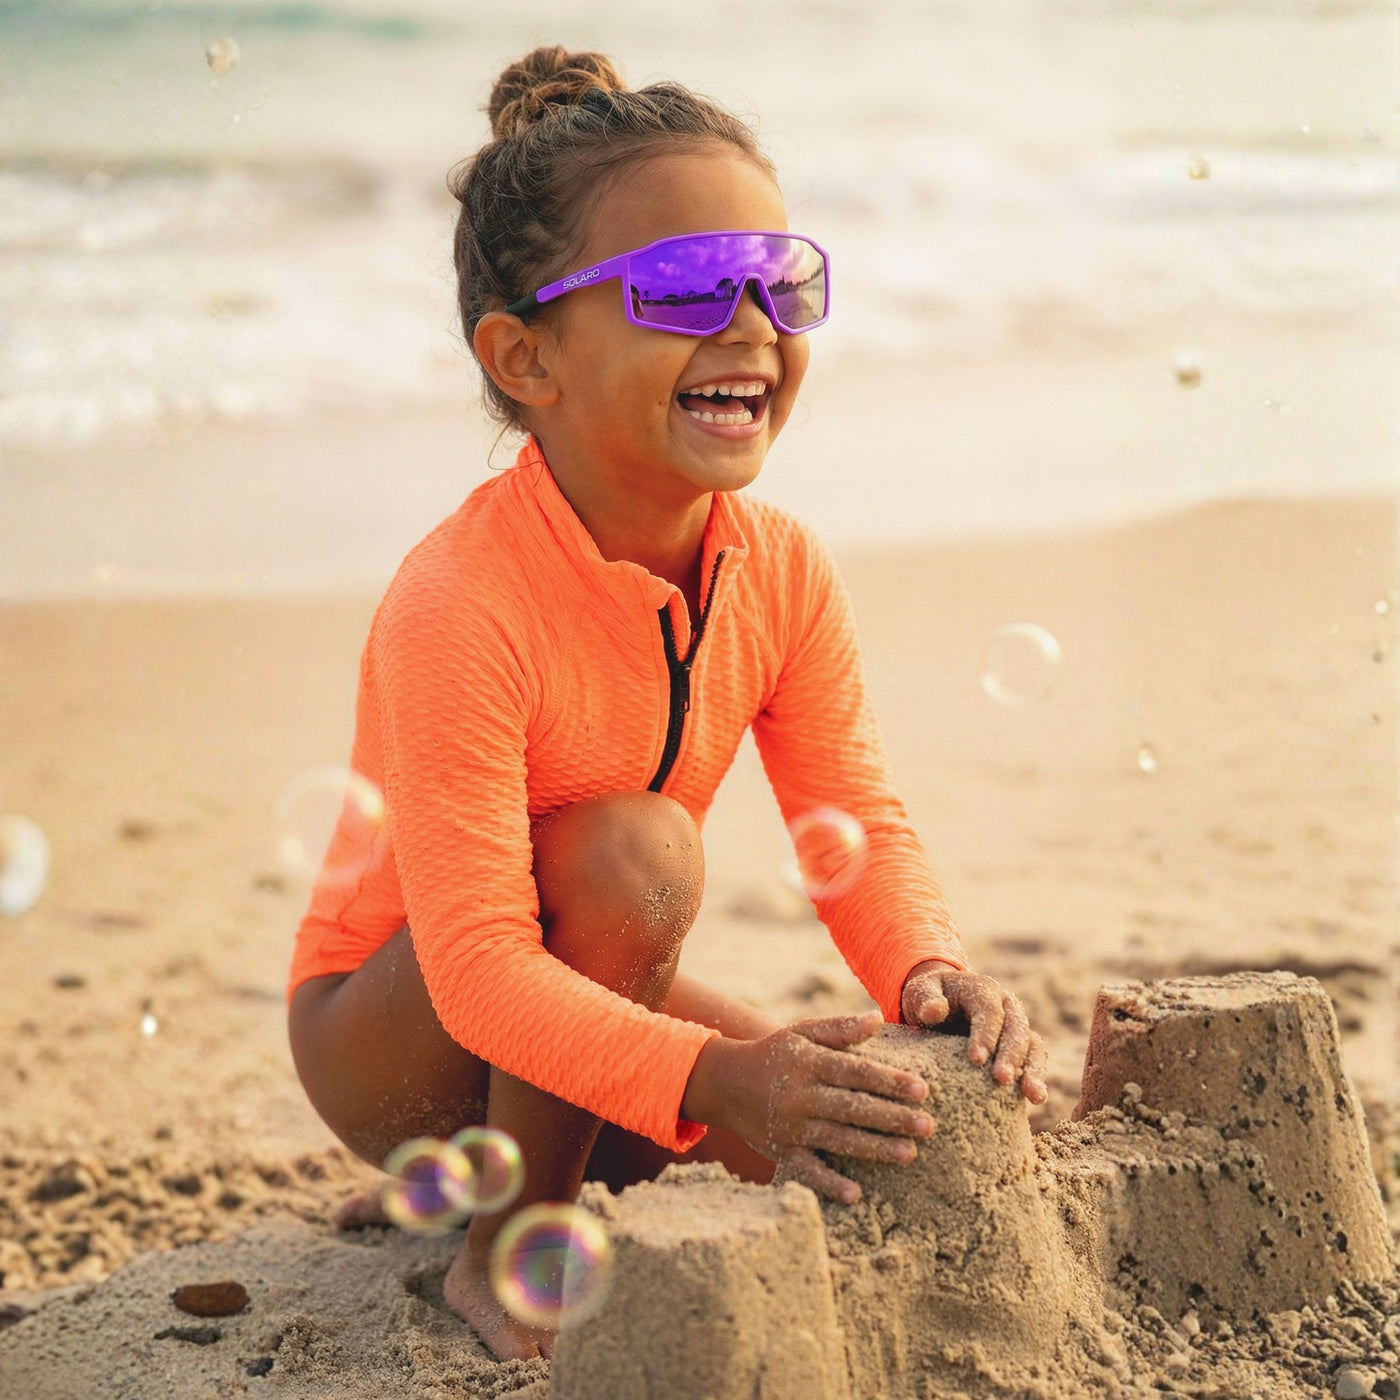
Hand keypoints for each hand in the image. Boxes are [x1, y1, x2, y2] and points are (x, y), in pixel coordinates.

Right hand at [684, 1012, 933, 1204]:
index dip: (889, 1081)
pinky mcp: (781, 1151)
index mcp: (809, 1063)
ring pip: (838, 1139)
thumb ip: (840, 1028)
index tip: (923, 1090)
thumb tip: (877, 1019)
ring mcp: (790, 1125)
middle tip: (928, 1126)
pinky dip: (830, 1183)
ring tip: (909, 1154)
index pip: (856, 1072)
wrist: (723, 1082)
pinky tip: (856, 1194)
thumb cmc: (773, 1053)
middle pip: (853, 1107)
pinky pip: (807, 1170)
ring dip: (875, 1148)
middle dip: (892, 1117)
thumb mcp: (802, 1032)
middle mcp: (800, 1094)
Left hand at [901, 960, 1047, 1104]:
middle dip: (1010, 1055)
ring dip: (1033, 1069)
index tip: (975, 1059)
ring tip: (1033, 1095)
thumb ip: (926, 1000)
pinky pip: (1034, 1060)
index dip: (984, 1034)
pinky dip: (1036, 1077)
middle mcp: (1006, 1006)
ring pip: (1032, 1045)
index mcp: (983, 990)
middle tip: (1001, 1079)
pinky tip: (1036, 1098)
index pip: (989, 1011)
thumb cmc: (930, 999)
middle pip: (1015, 1028)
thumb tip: (932, 1012)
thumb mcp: (921, 993)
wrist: (941, 1003)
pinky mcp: (1021, 1047)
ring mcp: (1017, 1026)